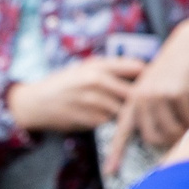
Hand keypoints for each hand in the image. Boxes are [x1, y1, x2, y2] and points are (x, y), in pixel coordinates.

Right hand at [9, 57, 143, 134]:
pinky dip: (106, 121)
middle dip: (138, 98)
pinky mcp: (88, 120)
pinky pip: (107, 122)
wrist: (35, 103)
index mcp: (98, 66)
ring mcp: (93, 102)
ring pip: (121, 110)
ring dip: (121, 112)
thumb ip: (111, 68)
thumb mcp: (85, 68)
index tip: (153, 80)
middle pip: (133, 92)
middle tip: (142, 101)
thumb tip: (142, 70)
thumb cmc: (64, 83)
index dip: (148, 75)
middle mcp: (96, 82)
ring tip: (112, 109)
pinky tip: (95, 116)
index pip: (136, 67)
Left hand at [109, 15, 188, 169]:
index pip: (122, 132)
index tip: (110, 173)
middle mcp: (141, 99)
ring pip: (170, 131)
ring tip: (187, 124)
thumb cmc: (171, 70)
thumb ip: (148, 110)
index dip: (115, 153)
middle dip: (167, 142)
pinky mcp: (176, 93)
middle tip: (178, 137)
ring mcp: (158, 96)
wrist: (186, 45)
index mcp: (133, 101)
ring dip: (182, 132)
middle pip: (152, 138)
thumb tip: (155, 139)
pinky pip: (186, 119)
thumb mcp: (152, 87)